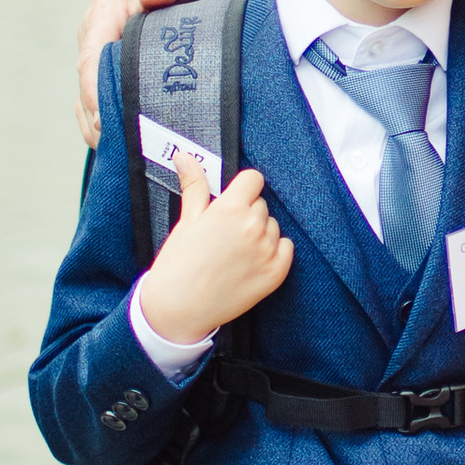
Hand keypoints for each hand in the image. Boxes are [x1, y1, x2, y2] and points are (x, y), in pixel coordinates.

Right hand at [73, 0, 293, 141]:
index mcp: (101, 19)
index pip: (90, 66)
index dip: (93, 100)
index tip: (103, 129)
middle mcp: (95, 38)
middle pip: (87, 90)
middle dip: (98, 125)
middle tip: (122, 159)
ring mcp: (103, 51)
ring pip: (94, 98)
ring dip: (105, 127)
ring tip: (128, 162)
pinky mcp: (116, 62)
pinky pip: (108, 95)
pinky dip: (116, 118)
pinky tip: (135, 144)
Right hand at [138, 162, 292, 342]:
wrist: (179, 308)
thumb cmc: (179, 264)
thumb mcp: (186, 220)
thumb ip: (194, 185)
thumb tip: (185, 157)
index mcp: (230, 209)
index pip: (253, 179)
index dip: (241, 189)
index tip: (232, 201)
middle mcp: (253, 227)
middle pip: (261, 204)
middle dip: (246, 213)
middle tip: (224, 234)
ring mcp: (267, 251)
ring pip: (272, 226)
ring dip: (258, 233)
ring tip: (233, 252)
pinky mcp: (276, 273)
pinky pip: (285, 248)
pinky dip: (273, 251)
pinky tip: (251, 261)